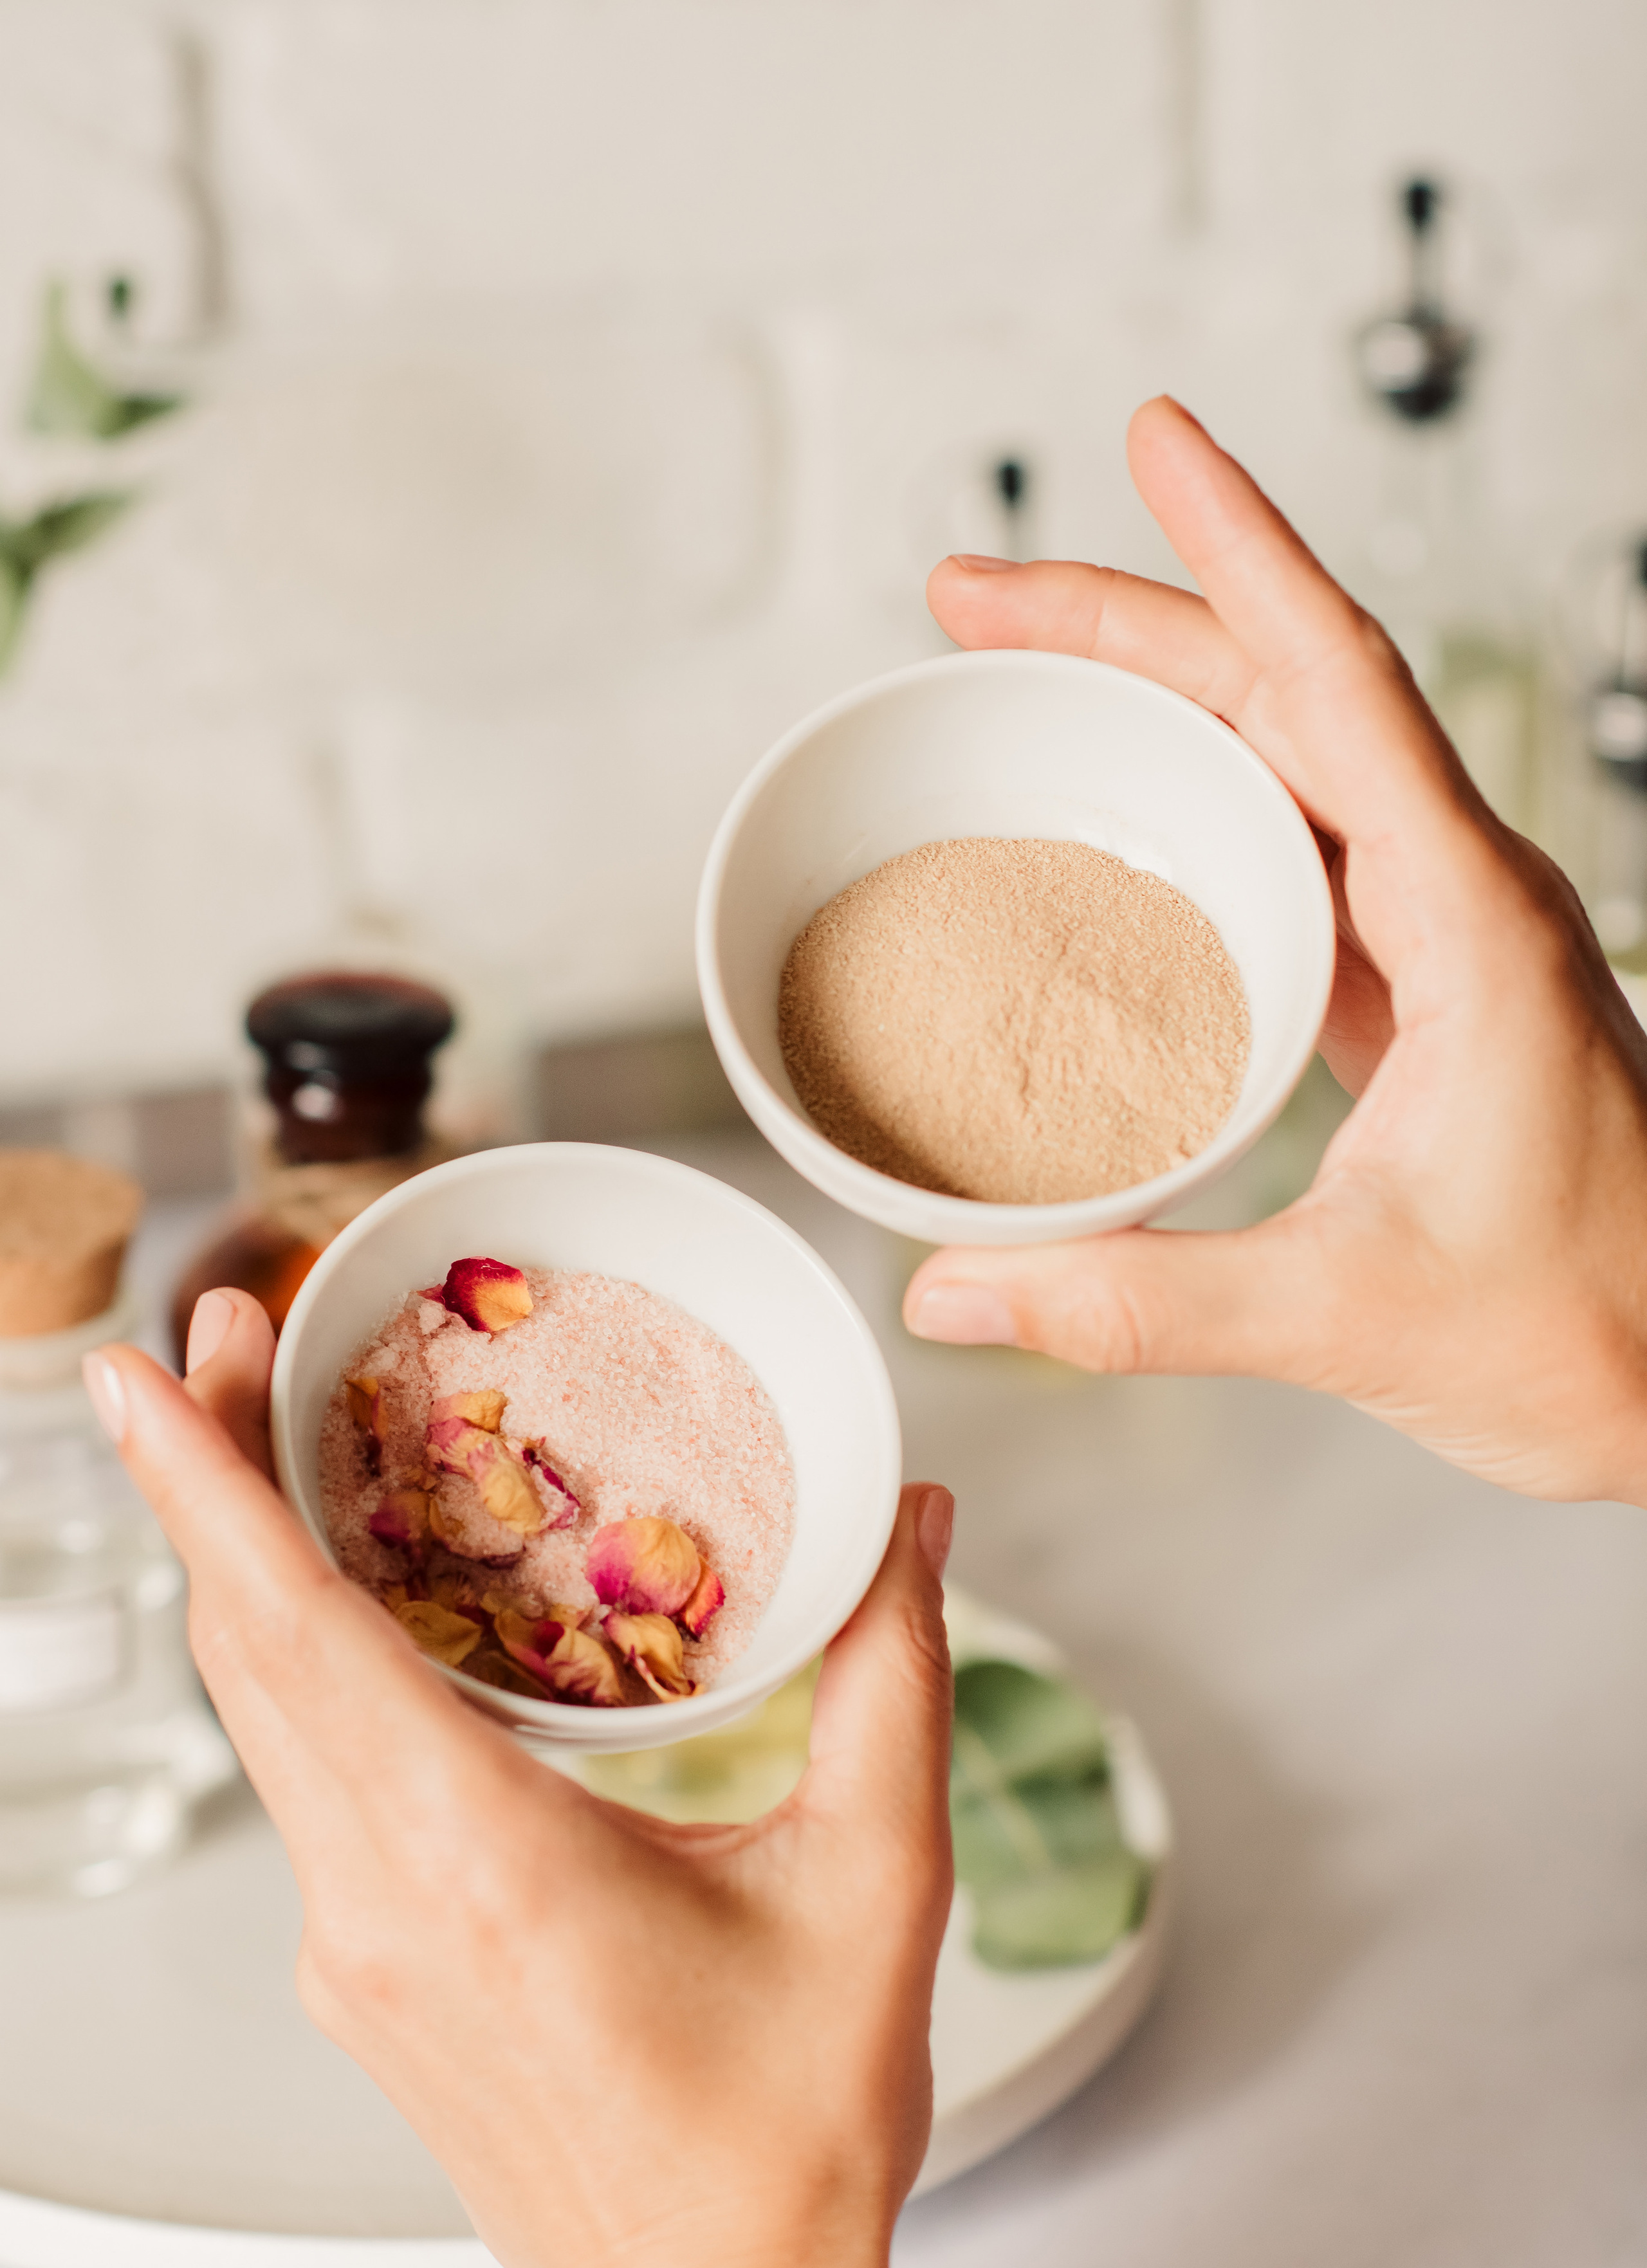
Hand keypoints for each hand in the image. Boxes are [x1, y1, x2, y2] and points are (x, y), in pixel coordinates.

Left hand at [86, 1295, 954, 2267]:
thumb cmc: (788, 2136)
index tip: (138, 1375)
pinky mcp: (366, 1970)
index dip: (203, 1488)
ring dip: (245, 1564)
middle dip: (210, 1475)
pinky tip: (353, 1605)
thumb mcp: (875, 1882)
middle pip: (246, 1651)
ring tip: (271, 1432)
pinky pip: (302, 1782)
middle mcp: (380, 1900)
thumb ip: (891, 1674)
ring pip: (260, 1715)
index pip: (297, 1636)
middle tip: (229, 1330)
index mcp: (484, 1862)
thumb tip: (910, 1515)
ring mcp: (353, 1945)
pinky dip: (299, 1662)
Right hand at [904, 396, 1646, 1507]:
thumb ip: (1142, 1303)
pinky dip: (1191, 815)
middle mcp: (1461, 902)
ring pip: (1283, 767)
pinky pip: (1288, 859)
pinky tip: (1115, 822)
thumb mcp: (1351, 1315)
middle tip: (976, 593)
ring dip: (1153, 705)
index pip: (1340, 686)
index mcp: (1471, 924)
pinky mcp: (1414, 1000)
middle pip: (1285, 700)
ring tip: (1016, 675)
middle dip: (1129, 622)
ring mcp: (1439, 944)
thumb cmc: (1594, 1333)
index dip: (1241, 551)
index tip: (1158, 437)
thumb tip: (957, 1290)